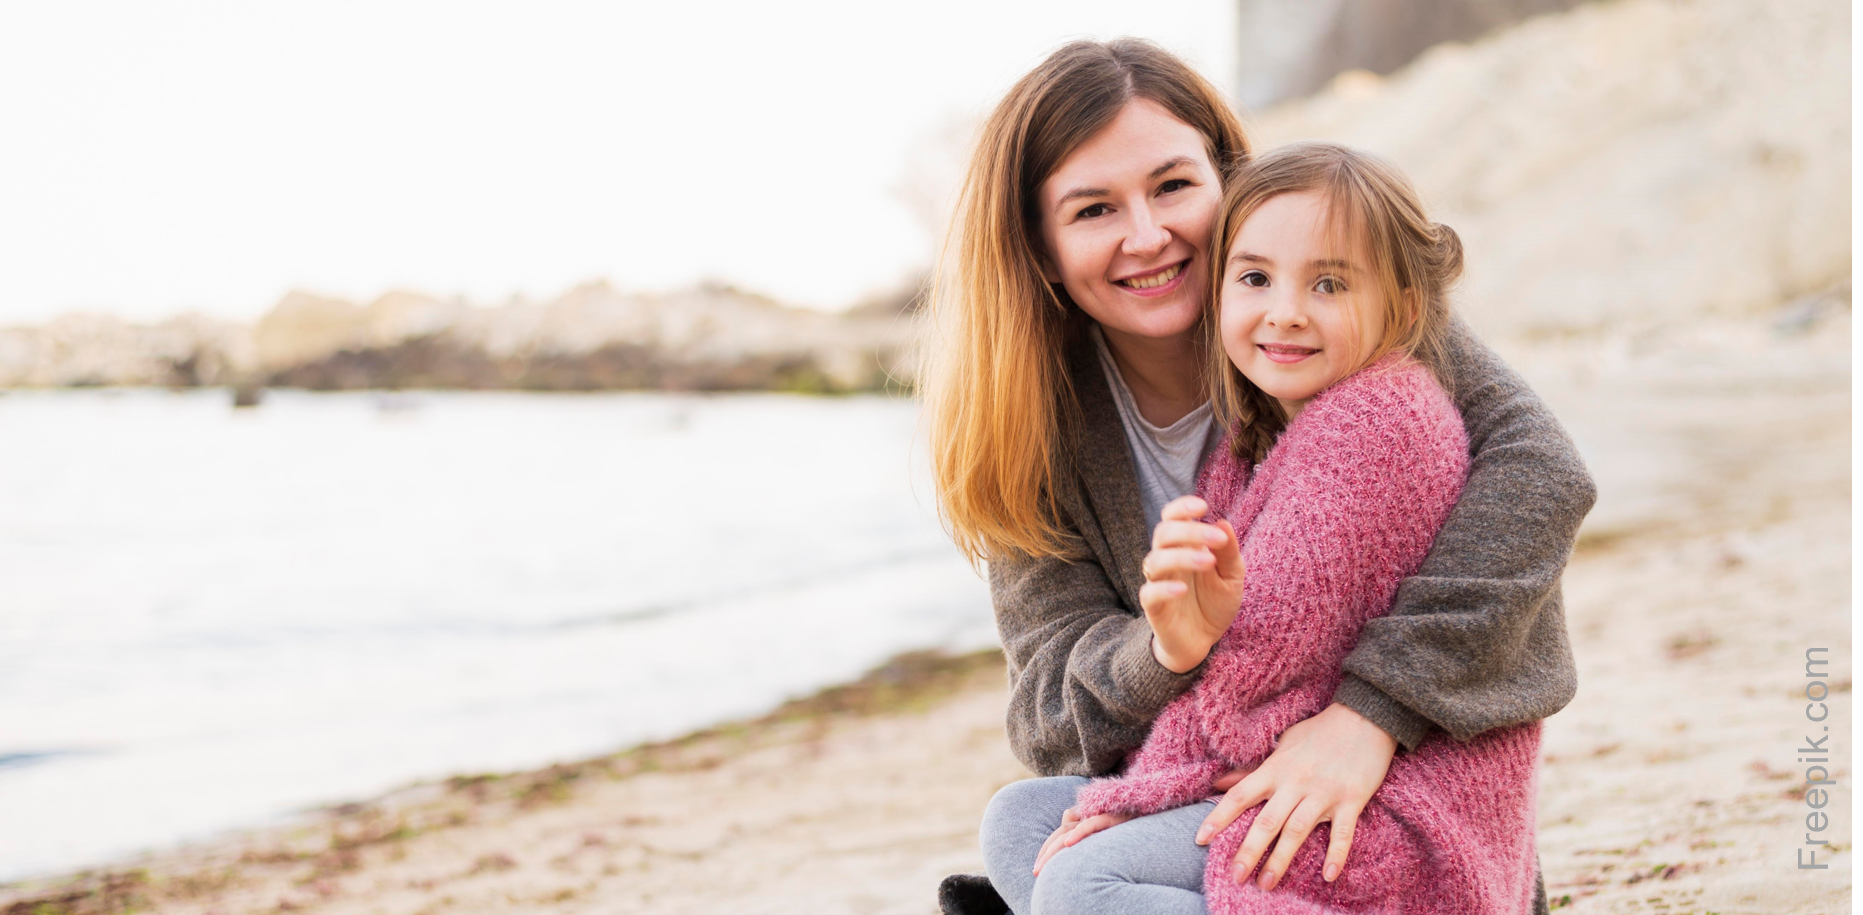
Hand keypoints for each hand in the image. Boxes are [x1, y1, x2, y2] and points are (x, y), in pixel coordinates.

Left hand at [1030, 806, 1134, 875]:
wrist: (1154, 811)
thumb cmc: (1132, 825)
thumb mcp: (1107, 833)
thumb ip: (1088, 833)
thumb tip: (1070, 845)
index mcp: (1088, 816)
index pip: (1061, 831)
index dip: (1047, 847)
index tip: (1039, 866)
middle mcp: (1091, 813)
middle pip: (1061, 831)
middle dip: (1046, 852)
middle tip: (1036, 871)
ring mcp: (1101, 813)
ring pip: (1070, 829)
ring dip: (1054, 848)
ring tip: (1043, 866)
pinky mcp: (1113, 816)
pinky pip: (1092, 823)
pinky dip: (1079, 832)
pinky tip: (1068, 844)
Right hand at [1141, 495, 1245, 672]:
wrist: (1203, 642)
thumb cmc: (1215, 603)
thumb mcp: (1232, 576)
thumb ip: (1228, 551)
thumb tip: (1222, 521)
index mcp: (1183, 547)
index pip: (1171, 518)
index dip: (1181, 508)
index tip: (1203, 506)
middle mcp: (1167, 560)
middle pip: (1163, 533)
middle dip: (1189, 531)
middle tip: (1216, 539)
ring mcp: (1158, 583)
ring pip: (1154, 560)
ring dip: (1181, 556)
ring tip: (1207, 561)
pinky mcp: (1153, 608)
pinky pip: (1149, 593)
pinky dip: (1163, 589)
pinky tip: (1182, 589)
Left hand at [1194, 703, 1397, 888]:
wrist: (1365, 718)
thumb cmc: (1319, 732)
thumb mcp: (1282, 745)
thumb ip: (1252, 768)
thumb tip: (1219, 783)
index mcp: (1276, 769)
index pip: (1240, 795)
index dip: (1219, 817)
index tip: (1200, 839)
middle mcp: (1296, 782)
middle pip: (1267, 820)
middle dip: (1249, 850)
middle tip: (1235, 876)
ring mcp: (1324, 793)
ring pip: (1298, 830)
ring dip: (1281, 859)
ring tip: (1266, 883)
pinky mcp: (1351, 800)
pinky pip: (1343, 832)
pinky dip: (1336, 854)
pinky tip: (1328, 876)